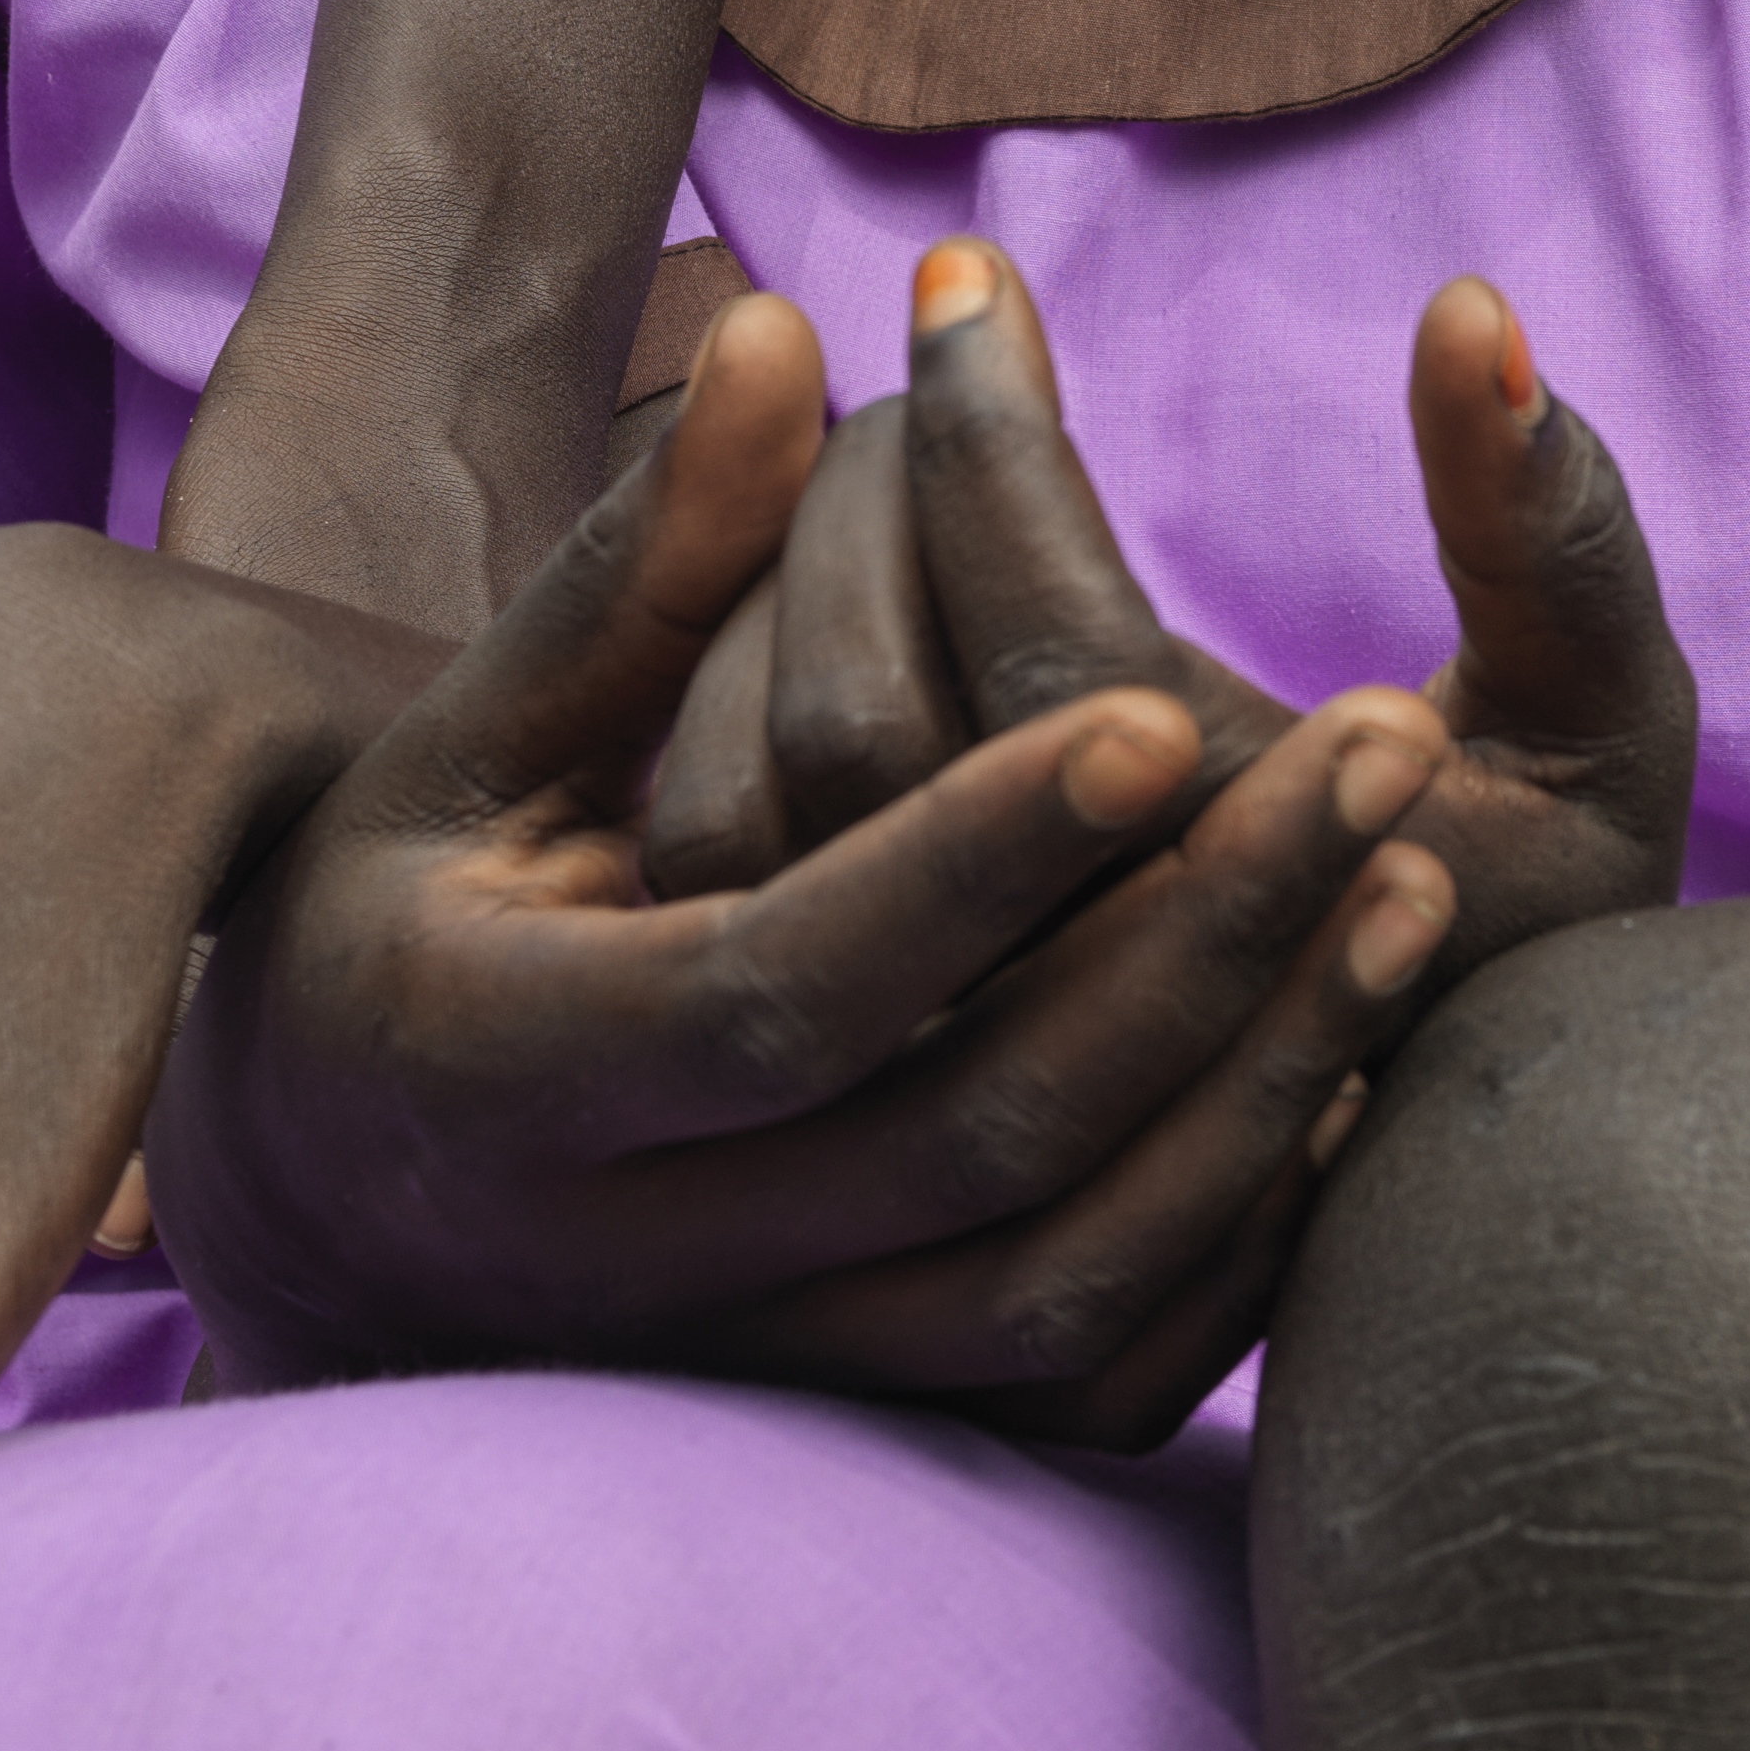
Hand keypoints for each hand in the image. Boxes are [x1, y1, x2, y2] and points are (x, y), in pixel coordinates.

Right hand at [151, 280, 1467, 1444]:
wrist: (333, 1205)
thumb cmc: (405, 910)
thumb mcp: (472, 737)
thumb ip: (643, 559)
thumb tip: (792, 333)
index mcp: (507, 1062)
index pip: (782, 979)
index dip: (976, 857)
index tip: (1169, 707)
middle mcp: (635, 1252)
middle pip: (970, 1132)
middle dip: (1199, 940)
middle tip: (1388, 748)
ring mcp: (761, 1359)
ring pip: (1057, 1277)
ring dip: (1257, 1085)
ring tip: (1416, 882)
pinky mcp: (858, 1417)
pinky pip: (1083, 1375)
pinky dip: (1233, 1245)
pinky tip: (1354, 1071)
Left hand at [641, 245, 1696, 1019]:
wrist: (1425, 1153)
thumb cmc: (1531, 897)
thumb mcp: (1599, 720)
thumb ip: (1553, 530)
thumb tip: (1462, 310)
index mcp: (1248, 927)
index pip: (1051, 651)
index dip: (988, 433)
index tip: (968, 268)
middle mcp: (1061, 1031)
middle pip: (862, 723)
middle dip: (867, 485)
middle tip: (926, 344)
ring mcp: (932, 1083)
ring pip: (745, 811)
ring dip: (773, 583)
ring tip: (870, 450)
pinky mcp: (839, 1083)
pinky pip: (710, 869)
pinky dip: (719, 691)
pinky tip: (803, 579)